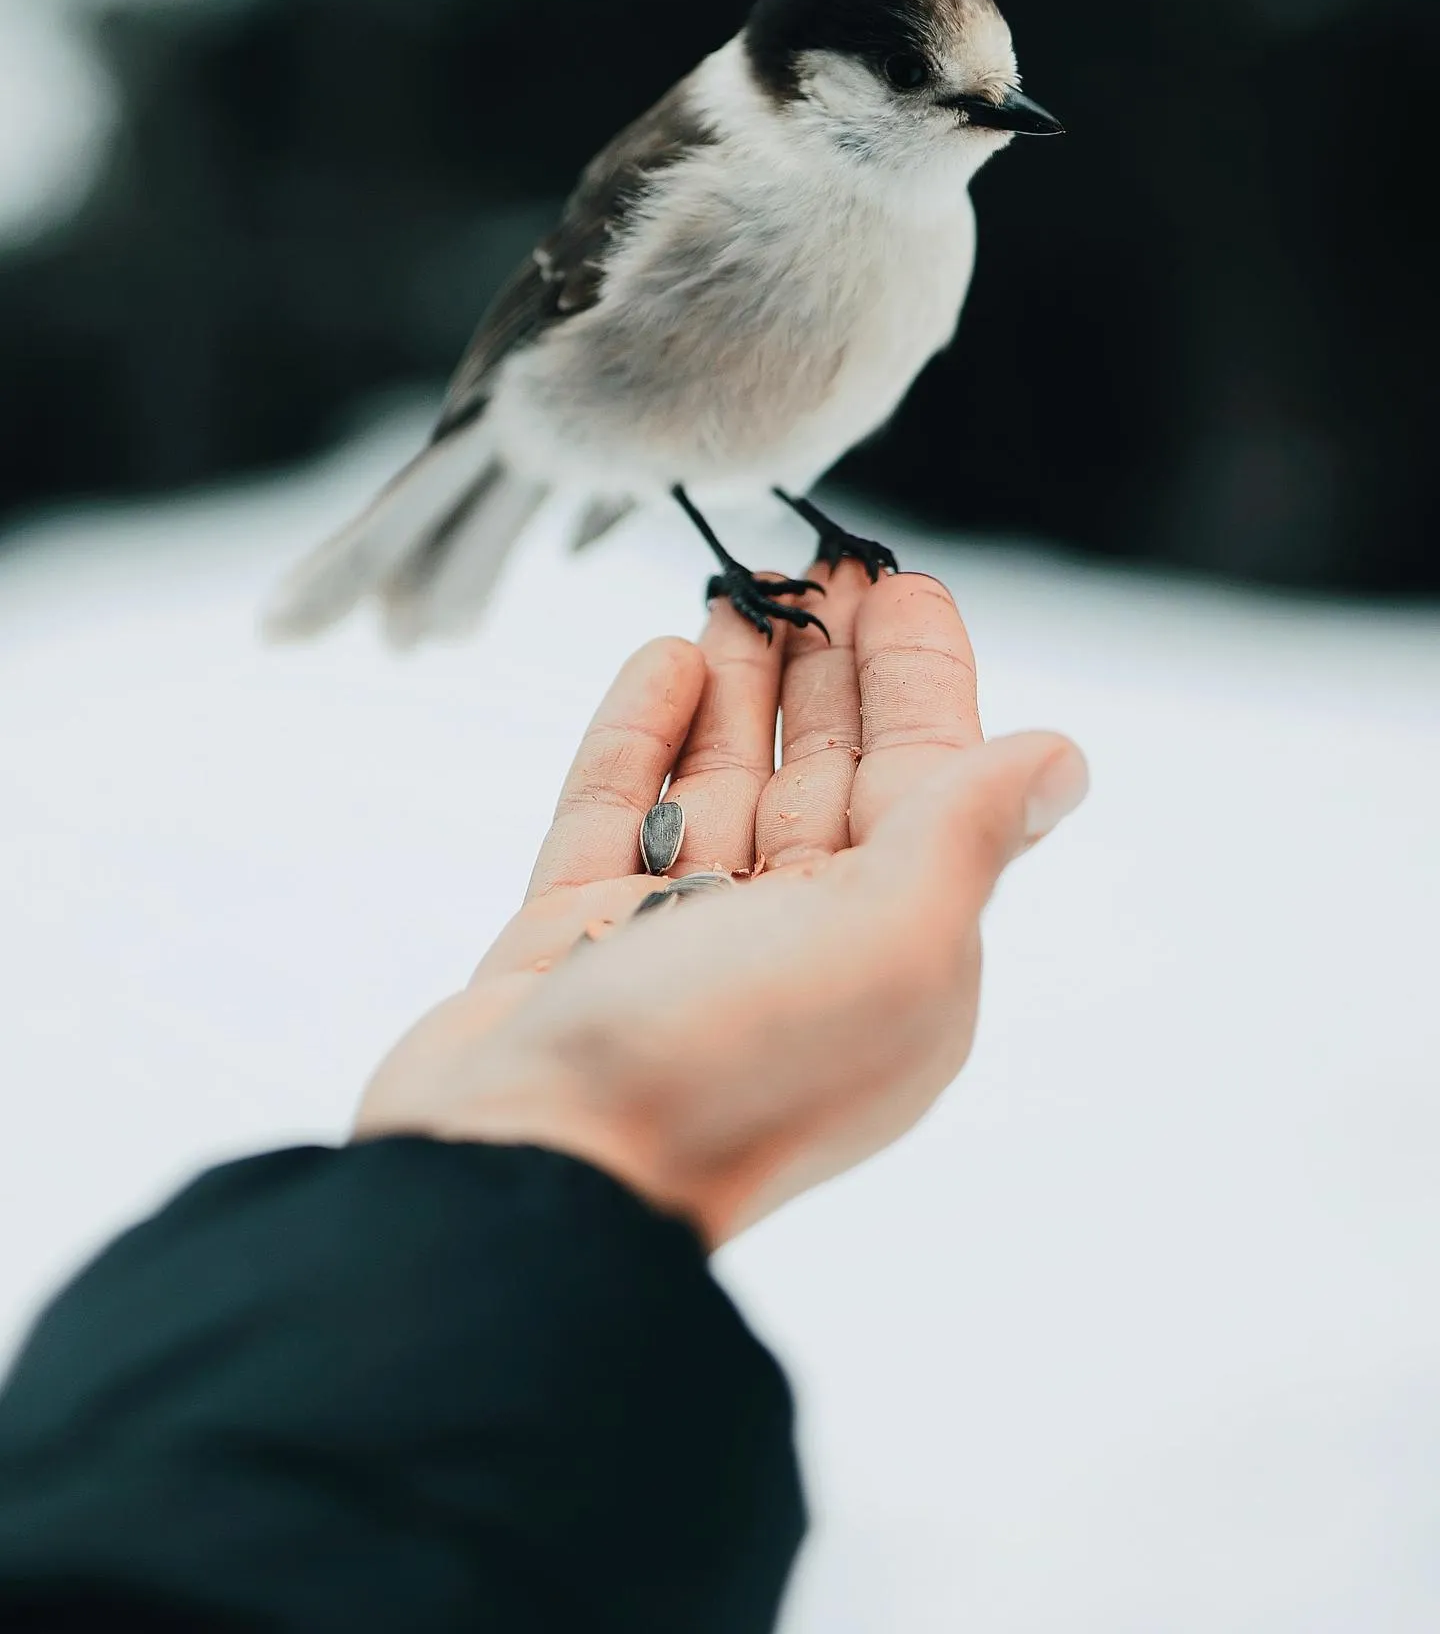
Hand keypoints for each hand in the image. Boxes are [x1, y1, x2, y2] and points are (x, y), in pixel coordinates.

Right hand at [355, 562, 1086, 1246]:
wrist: (529, 1176)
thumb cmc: (726, 1069)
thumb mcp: (892, 944)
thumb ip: (970, 834)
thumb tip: (1062, 762)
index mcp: (891, 959)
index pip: (924, 783)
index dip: (917, 677)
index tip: (896, 578)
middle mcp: (795, 949)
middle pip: (825, 773)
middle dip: (828, 664)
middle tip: (816, 557)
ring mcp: (675, 943)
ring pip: (720, 781)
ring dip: (738, 680)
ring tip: (739, 582)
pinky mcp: (571, 939)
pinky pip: (617, 813)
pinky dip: (642, 734)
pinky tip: (664, 657)